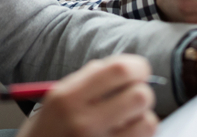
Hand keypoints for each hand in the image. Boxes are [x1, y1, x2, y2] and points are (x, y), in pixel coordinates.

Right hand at [16, 55, 157, 136]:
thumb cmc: (48, 128)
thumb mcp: (56, 97)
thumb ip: (89, 78)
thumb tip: (128, 68)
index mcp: (68, 98)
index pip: (119, 71)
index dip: (137, 66)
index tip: (139, 70)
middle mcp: (84, 123)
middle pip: (140, 96)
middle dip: (142, 91)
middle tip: (133, 94)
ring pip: (148, 122)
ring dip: (142, 117)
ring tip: (127, 118)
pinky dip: (138, 134)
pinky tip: (123, 132)